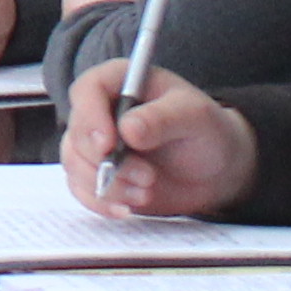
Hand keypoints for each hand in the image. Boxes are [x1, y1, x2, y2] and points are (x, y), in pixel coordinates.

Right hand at [64, 65, 254, 216]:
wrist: (215, 171)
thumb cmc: (206, 132)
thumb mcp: (195, 117)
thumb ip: (162, 119)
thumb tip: (127, 129)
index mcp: (121, 81)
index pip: (88, 90)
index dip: (90, 116)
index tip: (108, 145)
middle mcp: (102, 109)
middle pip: (78, 131)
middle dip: (108, 162)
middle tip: (148, 177)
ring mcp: (96, 143)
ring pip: (75, 163)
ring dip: (109, 185)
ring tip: (148, 191)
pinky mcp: (97, 173)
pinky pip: (80, 188)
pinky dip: (101, 202)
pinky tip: (127, 209)